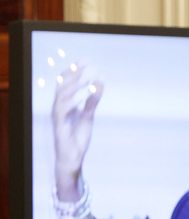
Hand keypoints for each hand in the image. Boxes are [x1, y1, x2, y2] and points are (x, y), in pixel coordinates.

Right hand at [51, 62, 103, 197]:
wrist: (72, 159)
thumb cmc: (76, 137)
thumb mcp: (87, 116)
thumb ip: (92, 101)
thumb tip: (100, 83)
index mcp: (63, 104)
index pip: (66, 83)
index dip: (74, 70)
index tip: (87, 60)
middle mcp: (58, 108)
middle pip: (63, 85)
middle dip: (76, 73)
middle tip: (90, 65)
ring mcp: (58, 117)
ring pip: (61, 96)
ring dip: (75, 84)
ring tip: (89, 77)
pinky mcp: (60, 127)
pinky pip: (63, 111)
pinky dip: (73, 101)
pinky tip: (83, 94)